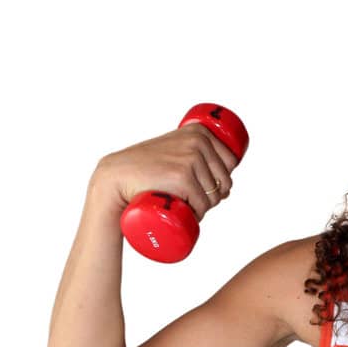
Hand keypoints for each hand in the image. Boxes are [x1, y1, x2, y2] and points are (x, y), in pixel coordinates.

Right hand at [91, 123, 239, 224]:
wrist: (116, 178)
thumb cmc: (146, 168)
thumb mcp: (173, 147)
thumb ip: (193, 146)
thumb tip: (229, 162)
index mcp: (200, 131)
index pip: (230, 163)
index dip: (221, 180)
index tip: (204, 186)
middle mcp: (198, 141)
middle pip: (225, 182)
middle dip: (213, 196)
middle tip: (191, 199)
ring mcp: (191, 158)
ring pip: (214, 196)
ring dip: (204, 207)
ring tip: (185, 204)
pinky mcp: (183, 177)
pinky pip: (202, 204)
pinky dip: (198, 214)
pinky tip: (186, 213)